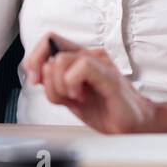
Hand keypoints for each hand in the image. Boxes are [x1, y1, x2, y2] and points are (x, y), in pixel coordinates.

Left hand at [22, 32, 160, 133]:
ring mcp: (100, 63)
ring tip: (75, 97)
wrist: (132, 124)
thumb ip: (53, 84)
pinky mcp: (109, 75)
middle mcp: (90, 55)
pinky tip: (80, 97)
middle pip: (52, 47)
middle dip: (47, 77)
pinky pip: (82, 67)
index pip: (50, 41)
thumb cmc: (105, 109)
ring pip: (62, 59)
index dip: (34, 58)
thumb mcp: (69, 97)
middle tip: (60, 95)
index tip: (34, 80)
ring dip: (60, 84)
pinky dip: (72, 84)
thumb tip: (36, 74)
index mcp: (80, 58)